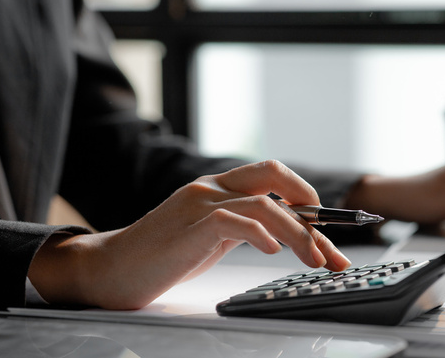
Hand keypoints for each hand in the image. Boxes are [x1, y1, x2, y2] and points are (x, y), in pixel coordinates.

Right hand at [29, 160, 350, 308]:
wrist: (113, 268)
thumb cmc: (166, 254)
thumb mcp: (215, 235)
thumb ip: (246, 225)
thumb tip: (289, 232)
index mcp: (221, 187)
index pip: (274, 178)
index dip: (307, 198)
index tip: (331, 229)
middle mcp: (213, 187)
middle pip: (274, 177)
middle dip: (311, 208)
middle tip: (330, 245)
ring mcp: (200, 203)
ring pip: (263, 203)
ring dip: (297, 233)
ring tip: (314, 259)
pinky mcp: (190, 226)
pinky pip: (234, 221)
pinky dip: (261, 235)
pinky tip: (273, 252)